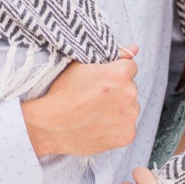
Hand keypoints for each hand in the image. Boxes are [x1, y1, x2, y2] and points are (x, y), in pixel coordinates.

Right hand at [21, 45, 139, 157]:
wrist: (49, 125)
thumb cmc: (62, 94)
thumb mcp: (82, 65)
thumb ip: (114, 54)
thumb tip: (134, 48)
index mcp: (120, 73)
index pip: (130, 68)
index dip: (115, 74)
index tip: (103, 82)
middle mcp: (130, 93)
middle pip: (130, 89)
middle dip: (118, 92)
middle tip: (95, 99)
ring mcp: (129, 116)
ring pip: (130, 109)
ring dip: (118, 110)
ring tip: (95, 113)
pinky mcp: (127, 135)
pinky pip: (127, 128)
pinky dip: (116, 129)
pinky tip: (99, 126)